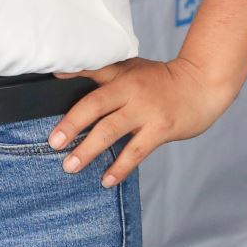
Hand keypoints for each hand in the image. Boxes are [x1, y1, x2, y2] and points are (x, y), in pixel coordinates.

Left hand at [46, 56, 236, 187]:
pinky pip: (137, 151)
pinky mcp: (161, 129)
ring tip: (71, 166)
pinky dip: (121, 167)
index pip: (88, 76)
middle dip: (71, 126)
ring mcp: (146, 111)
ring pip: (112, 131)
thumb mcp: (130, 67)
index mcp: (120, 75)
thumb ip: (100, 72)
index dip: (67, 82)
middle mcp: (131, 91)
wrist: (202, 84)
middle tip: (53, 143)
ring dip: (89, 150)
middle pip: (94, 106)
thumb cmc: (160, 78)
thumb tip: (61, 74)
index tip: (43, 100)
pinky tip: (107, 179)